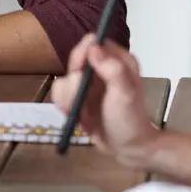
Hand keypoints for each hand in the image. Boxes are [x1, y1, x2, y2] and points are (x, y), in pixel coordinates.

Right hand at [51, 36, 157, 164]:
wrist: (128, 148)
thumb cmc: (130, 120)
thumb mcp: (125, 94)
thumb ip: (112, 69)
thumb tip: (93, 47)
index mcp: (117, 60)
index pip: (92, 42)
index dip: (83, 54)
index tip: (80, 72)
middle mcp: (101, 67)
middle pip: (74, 59)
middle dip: (74, 81)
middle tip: (81, 97)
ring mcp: (89, 82)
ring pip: (64, 78)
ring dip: (68, 97)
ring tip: (83, 112)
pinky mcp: (78, 96)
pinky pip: (60, 92)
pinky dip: (64, 104)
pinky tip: (76, 115)